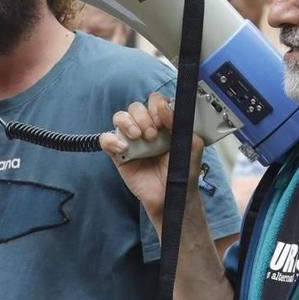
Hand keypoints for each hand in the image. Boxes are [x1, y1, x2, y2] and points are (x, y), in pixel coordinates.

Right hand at [99, 92, 204, 225]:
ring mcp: (131, 140)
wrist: (171, 197)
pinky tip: (124, 148)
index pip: (155, 102)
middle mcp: (146, 128)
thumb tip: (166, 109)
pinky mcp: (118, 154)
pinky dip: (111, 140)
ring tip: (139, 137)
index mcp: (164, 123)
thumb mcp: (193, 146)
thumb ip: (183, 125)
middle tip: (154, 135)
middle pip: (136, 107)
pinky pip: (106, 139)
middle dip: (145, 117)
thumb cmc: (181, 173)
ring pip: (120, 117)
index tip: (165, 120)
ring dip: (129, 123)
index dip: (158, 106)